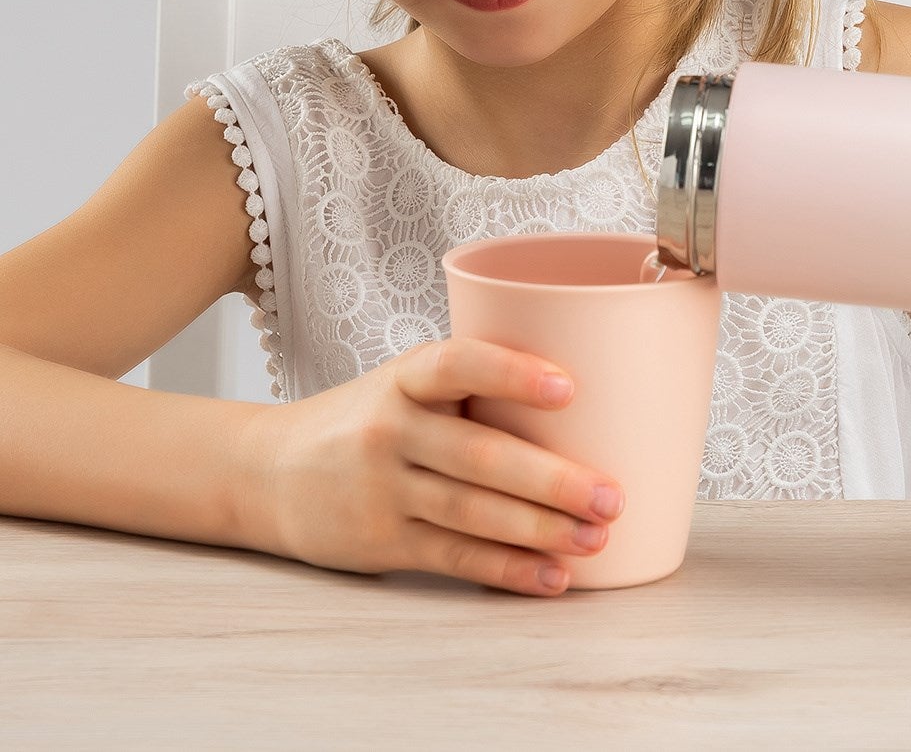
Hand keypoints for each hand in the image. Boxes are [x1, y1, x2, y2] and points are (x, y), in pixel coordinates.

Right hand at [241, 336, 625, 595]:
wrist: (268, 472)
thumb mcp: (405, 383)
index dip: (512, 374)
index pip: (458, 365)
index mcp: (405, 378)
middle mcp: (391, 430)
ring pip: (473, 513)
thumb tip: (588, 403)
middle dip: (553, 480)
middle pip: (480, 456)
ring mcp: (383, 490)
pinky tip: (553, 575)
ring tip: (596, 536)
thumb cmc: (368, 417)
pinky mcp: (382, 543)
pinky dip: (508, 569)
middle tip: (612, 495)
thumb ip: (473, 389)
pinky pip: (455, 557)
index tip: (568, 387)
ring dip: (541, 530)